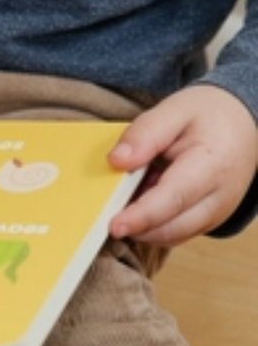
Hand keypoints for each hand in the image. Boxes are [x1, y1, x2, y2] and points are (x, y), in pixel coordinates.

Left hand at [108, 85, 257, 244]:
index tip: (114, 225)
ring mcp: (216, 213)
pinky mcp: (207, 220)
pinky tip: (141, 200)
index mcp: (212, 165)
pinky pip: (174, 232)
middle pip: (173, 226)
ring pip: (172, 235)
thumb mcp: (173, 110)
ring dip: (142, 225)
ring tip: (128, 192)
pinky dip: (152, 225)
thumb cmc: (207, 116)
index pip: (174, 198)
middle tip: (105, 211)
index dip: (142, 215)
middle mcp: (219, 197)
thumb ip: (145, 134)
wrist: (241, 124)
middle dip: (136, 226)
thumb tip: (116, 161)